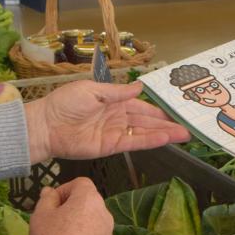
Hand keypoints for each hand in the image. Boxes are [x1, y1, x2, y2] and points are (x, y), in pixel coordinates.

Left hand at [24, 80, 190, 163]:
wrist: (45, 125)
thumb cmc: (65, 103)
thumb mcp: (92, 90)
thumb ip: (117, 92)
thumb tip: (139, 87)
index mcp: (113, 101)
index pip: (141, 106)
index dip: (158, 110)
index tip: (177, 111)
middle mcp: (117, 117)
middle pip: (147, 121)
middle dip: (167, 124)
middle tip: (189, 127)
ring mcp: (115, 133)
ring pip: (144, 133)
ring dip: (164, 134)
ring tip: (184, 135)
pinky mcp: (110, 146)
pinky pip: (133, 144)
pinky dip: (149, 141)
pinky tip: (165, 139)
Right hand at [27, 177, 112, 234]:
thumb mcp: (41, 215)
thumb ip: (46, 200)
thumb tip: (50, 192)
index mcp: (89, 199)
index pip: (80, 183)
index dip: (64, 189)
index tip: (51, 203)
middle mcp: (104, 214)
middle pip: (85, 205)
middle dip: (67, 211)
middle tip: (49, 224)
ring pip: (88, 225)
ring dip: (72, 229)